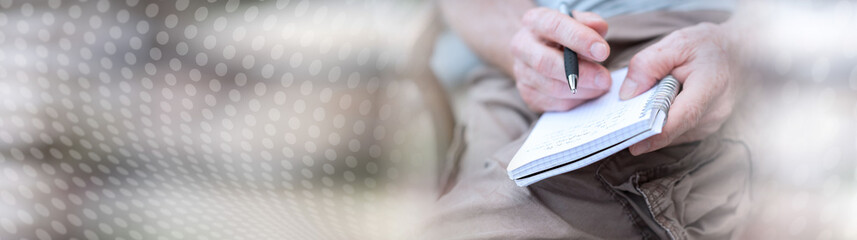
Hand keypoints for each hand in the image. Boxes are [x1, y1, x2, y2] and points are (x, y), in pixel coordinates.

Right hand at [510, 8, 611, 111]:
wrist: (543, 50)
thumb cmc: (565, 34)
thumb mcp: (578, 21)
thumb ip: (590, 22)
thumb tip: (598, 27)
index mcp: (534, 21)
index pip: (554, 27)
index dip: (579, 39)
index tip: (603, 51)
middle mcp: (521, 46)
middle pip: (545, 62)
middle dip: (580, 73)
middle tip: (604, 79)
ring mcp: (521, 72)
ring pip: (551, 87)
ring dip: (582, 90)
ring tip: (601, 85)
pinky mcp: (527, 94)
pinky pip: (553, 103)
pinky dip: (575, 101)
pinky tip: (588, 92)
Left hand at [619, 22, 737, 155]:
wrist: (738, 53)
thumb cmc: (706, 47)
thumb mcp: (676, 43)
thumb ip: (648, 65)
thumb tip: (627, 95)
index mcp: (711, 86)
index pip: (684, 116)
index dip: (658, 133)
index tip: (635, 145)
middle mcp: (714, 111)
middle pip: (673, 128)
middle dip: (645, 126)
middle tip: (619, 121)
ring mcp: (711, 124)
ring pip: (673, 132)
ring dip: (653, 123)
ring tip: (639, 105)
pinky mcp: (704, 128)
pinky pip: (676, 131)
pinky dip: (662, 122)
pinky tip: (653, 107)